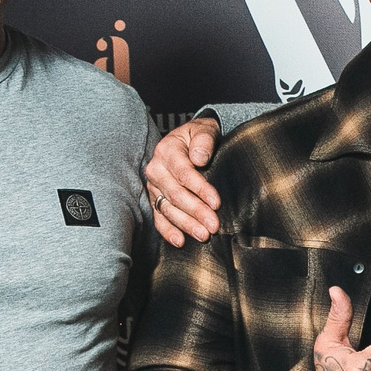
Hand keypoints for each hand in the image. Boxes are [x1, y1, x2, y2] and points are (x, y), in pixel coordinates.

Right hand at [147, 117, 223, 245]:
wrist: (187, 139)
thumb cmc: (198, 136)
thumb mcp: (203, 129)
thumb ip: (203, 140)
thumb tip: (200, 158)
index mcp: (167, 151)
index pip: (184, 173)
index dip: (200, 189)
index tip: (216, 203)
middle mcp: (156, 170)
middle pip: (176, 194)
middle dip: (196, 212)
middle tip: (213, 226)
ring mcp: (154, 186)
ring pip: (168, 208)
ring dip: (185, 224)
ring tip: (203, 235)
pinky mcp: (155, 199)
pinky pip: (159, 217)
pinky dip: (168, 230)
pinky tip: (180, 241)